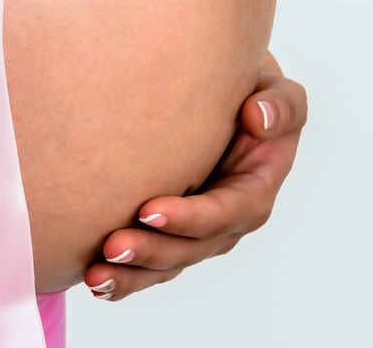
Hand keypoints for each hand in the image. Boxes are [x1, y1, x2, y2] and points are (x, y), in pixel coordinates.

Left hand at [83, 50, 306, 300]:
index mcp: (254, 190)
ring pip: (166, 264)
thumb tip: (258, 117)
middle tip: (113, 246)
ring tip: (95, 274)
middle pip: (190, 248)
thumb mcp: (276, 93)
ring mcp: (196, 233)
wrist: (222, 104)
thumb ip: (280, 106)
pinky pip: (148, 265)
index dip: (191, 217)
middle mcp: (226, 221)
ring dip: (132, 274)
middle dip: (152, 251)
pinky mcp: (170, 235)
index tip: (149, 210)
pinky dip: (123, 277)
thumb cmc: (250, 96)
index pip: (225, 211)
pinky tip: (92, 279)